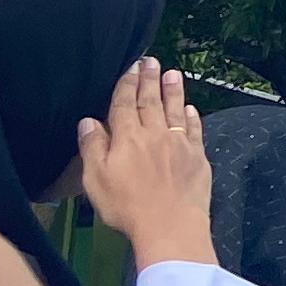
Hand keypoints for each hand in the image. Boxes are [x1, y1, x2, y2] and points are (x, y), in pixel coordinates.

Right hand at [72, 57, 216, 267]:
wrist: (170, 225)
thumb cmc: (126, 206)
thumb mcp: (96, 179)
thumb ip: (93, 147)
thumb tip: (88, 121)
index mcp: (127, 138)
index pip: (124, 105)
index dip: (126, 85)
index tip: (129, 67)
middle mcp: (154, 134)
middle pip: (150, 101)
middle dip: (149, 79)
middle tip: (151, 60)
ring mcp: (179, 144)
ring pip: (175, 110)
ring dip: (173, 90)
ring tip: (173, 73)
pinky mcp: (197, 157)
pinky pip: (195, 130)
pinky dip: (192, 117)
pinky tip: (191, 108)